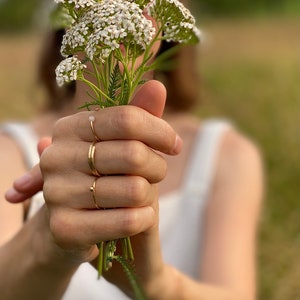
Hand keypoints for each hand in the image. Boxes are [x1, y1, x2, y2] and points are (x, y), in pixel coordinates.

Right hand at [6, 80, 181, 295]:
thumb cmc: (102, 177)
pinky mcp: (64, 229)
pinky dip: (144, 219)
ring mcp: (56, 193)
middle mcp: (56, 157)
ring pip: (135, 189)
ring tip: (141, 197)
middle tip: (156, 173)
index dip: (160, 132)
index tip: (174, 145)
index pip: (127, 119)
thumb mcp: (118, 144)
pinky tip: (140, 217)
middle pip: (134, 154)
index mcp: (69, 128)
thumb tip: (157, 85)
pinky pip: (128, 220)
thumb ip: (137, 116)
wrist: (74, 223)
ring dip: (150, 195)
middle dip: (157, 166)